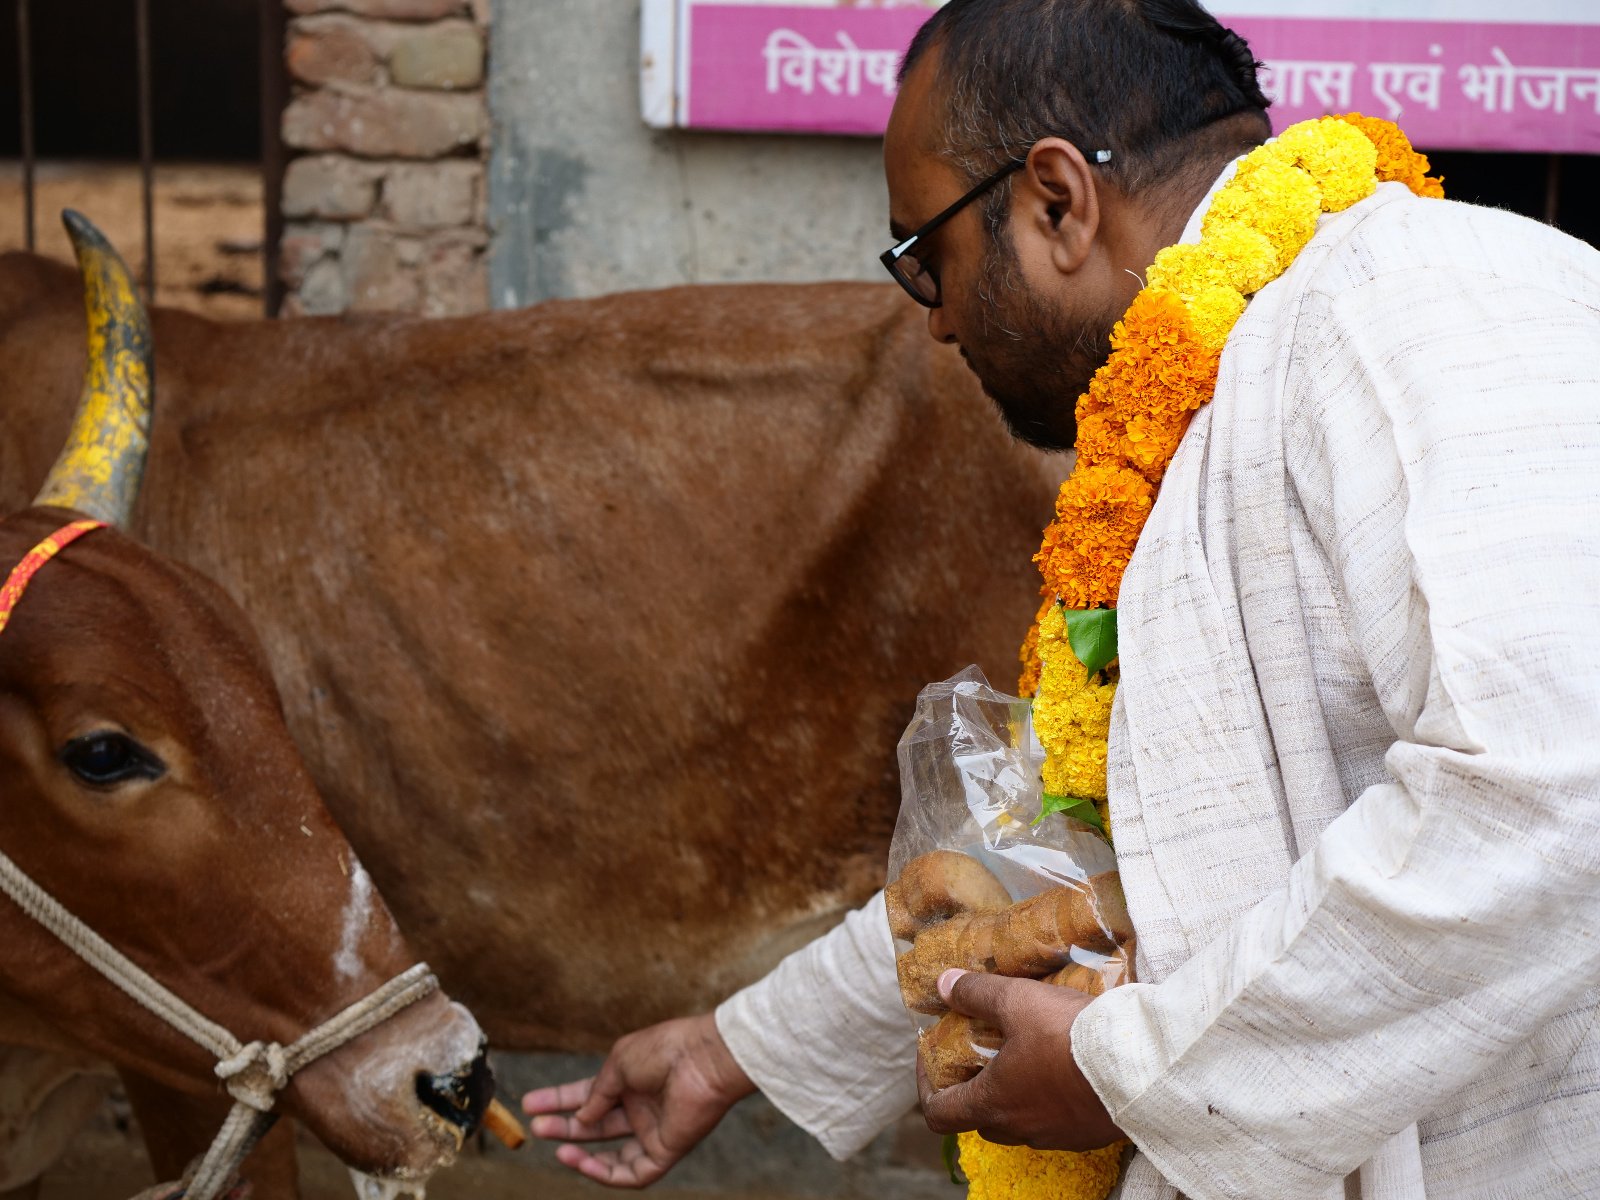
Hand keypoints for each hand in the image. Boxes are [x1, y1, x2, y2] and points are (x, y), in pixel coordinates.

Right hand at [522, 1012, 755, 1187]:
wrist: (703, 1058)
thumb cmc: (665, 1050)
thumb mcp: (619, 1062)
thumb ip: (597, 1091)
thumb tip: (581, 1115)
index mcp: (630, 1079)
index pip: (589, 1094)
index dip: (560, 1099)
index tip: (531, 1102)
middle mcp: (640, 1106)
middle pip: (595, 1124)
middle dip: (564, 1125)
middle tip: (535, 1125)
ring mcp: (652, 1130)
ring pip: (611, 1154)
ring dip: (581, 1154)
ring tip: (556, 1147)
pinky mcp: (665, 1150)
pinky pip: (633, 1172)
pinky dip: (605, 1173)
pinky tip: (581, 1160)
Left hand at [919, 968, 1123, 1151]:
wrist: (1137, 1068)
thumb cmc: (1068, 1037)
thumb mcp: (1017, 1002)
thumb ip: (977, 993)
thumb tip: (944, 984)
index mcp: (992, 1103)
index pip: (939, 1113)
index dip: (927, 1086)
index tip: (932, 1059)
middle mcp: (1019, 1129)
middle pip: (978, 1117)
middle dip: (973, 1085)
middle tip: (980, 1050)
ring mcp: (1055, 1136)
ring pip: (1018, 1120)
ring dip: (1012, 1092)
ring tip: (1024, 1053)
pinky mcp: (1085, 1134)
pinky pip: (1054, 1120)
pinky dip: (1047, 1098)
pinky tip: (1063, 1065)